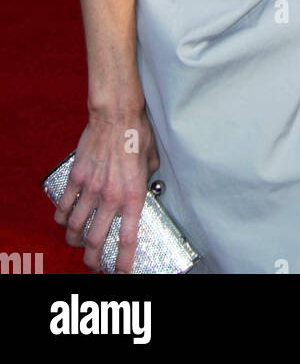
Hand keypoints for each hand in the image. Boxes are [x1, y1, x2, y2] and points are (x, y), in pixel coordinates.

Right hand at [53, 113, 158, 273]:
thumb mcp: (152, 160)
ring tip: (77, 244)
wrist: (116, 114)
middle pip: (96, 241)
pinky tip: (63, 221)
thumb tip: (147, 179)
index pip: (128, 239)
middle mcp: (110, 198)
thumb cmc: (137, 133)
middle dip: (94, 259)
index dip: (124, 261)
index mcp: (133, 196)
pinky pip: (63, 205)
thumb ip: (147, 177)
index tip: (123, 272)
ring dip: (74, 241)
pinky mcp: (76, 177)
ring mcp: (90, 189)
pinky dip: (61, 218)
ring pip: (75, 227)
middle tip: (94, 265)